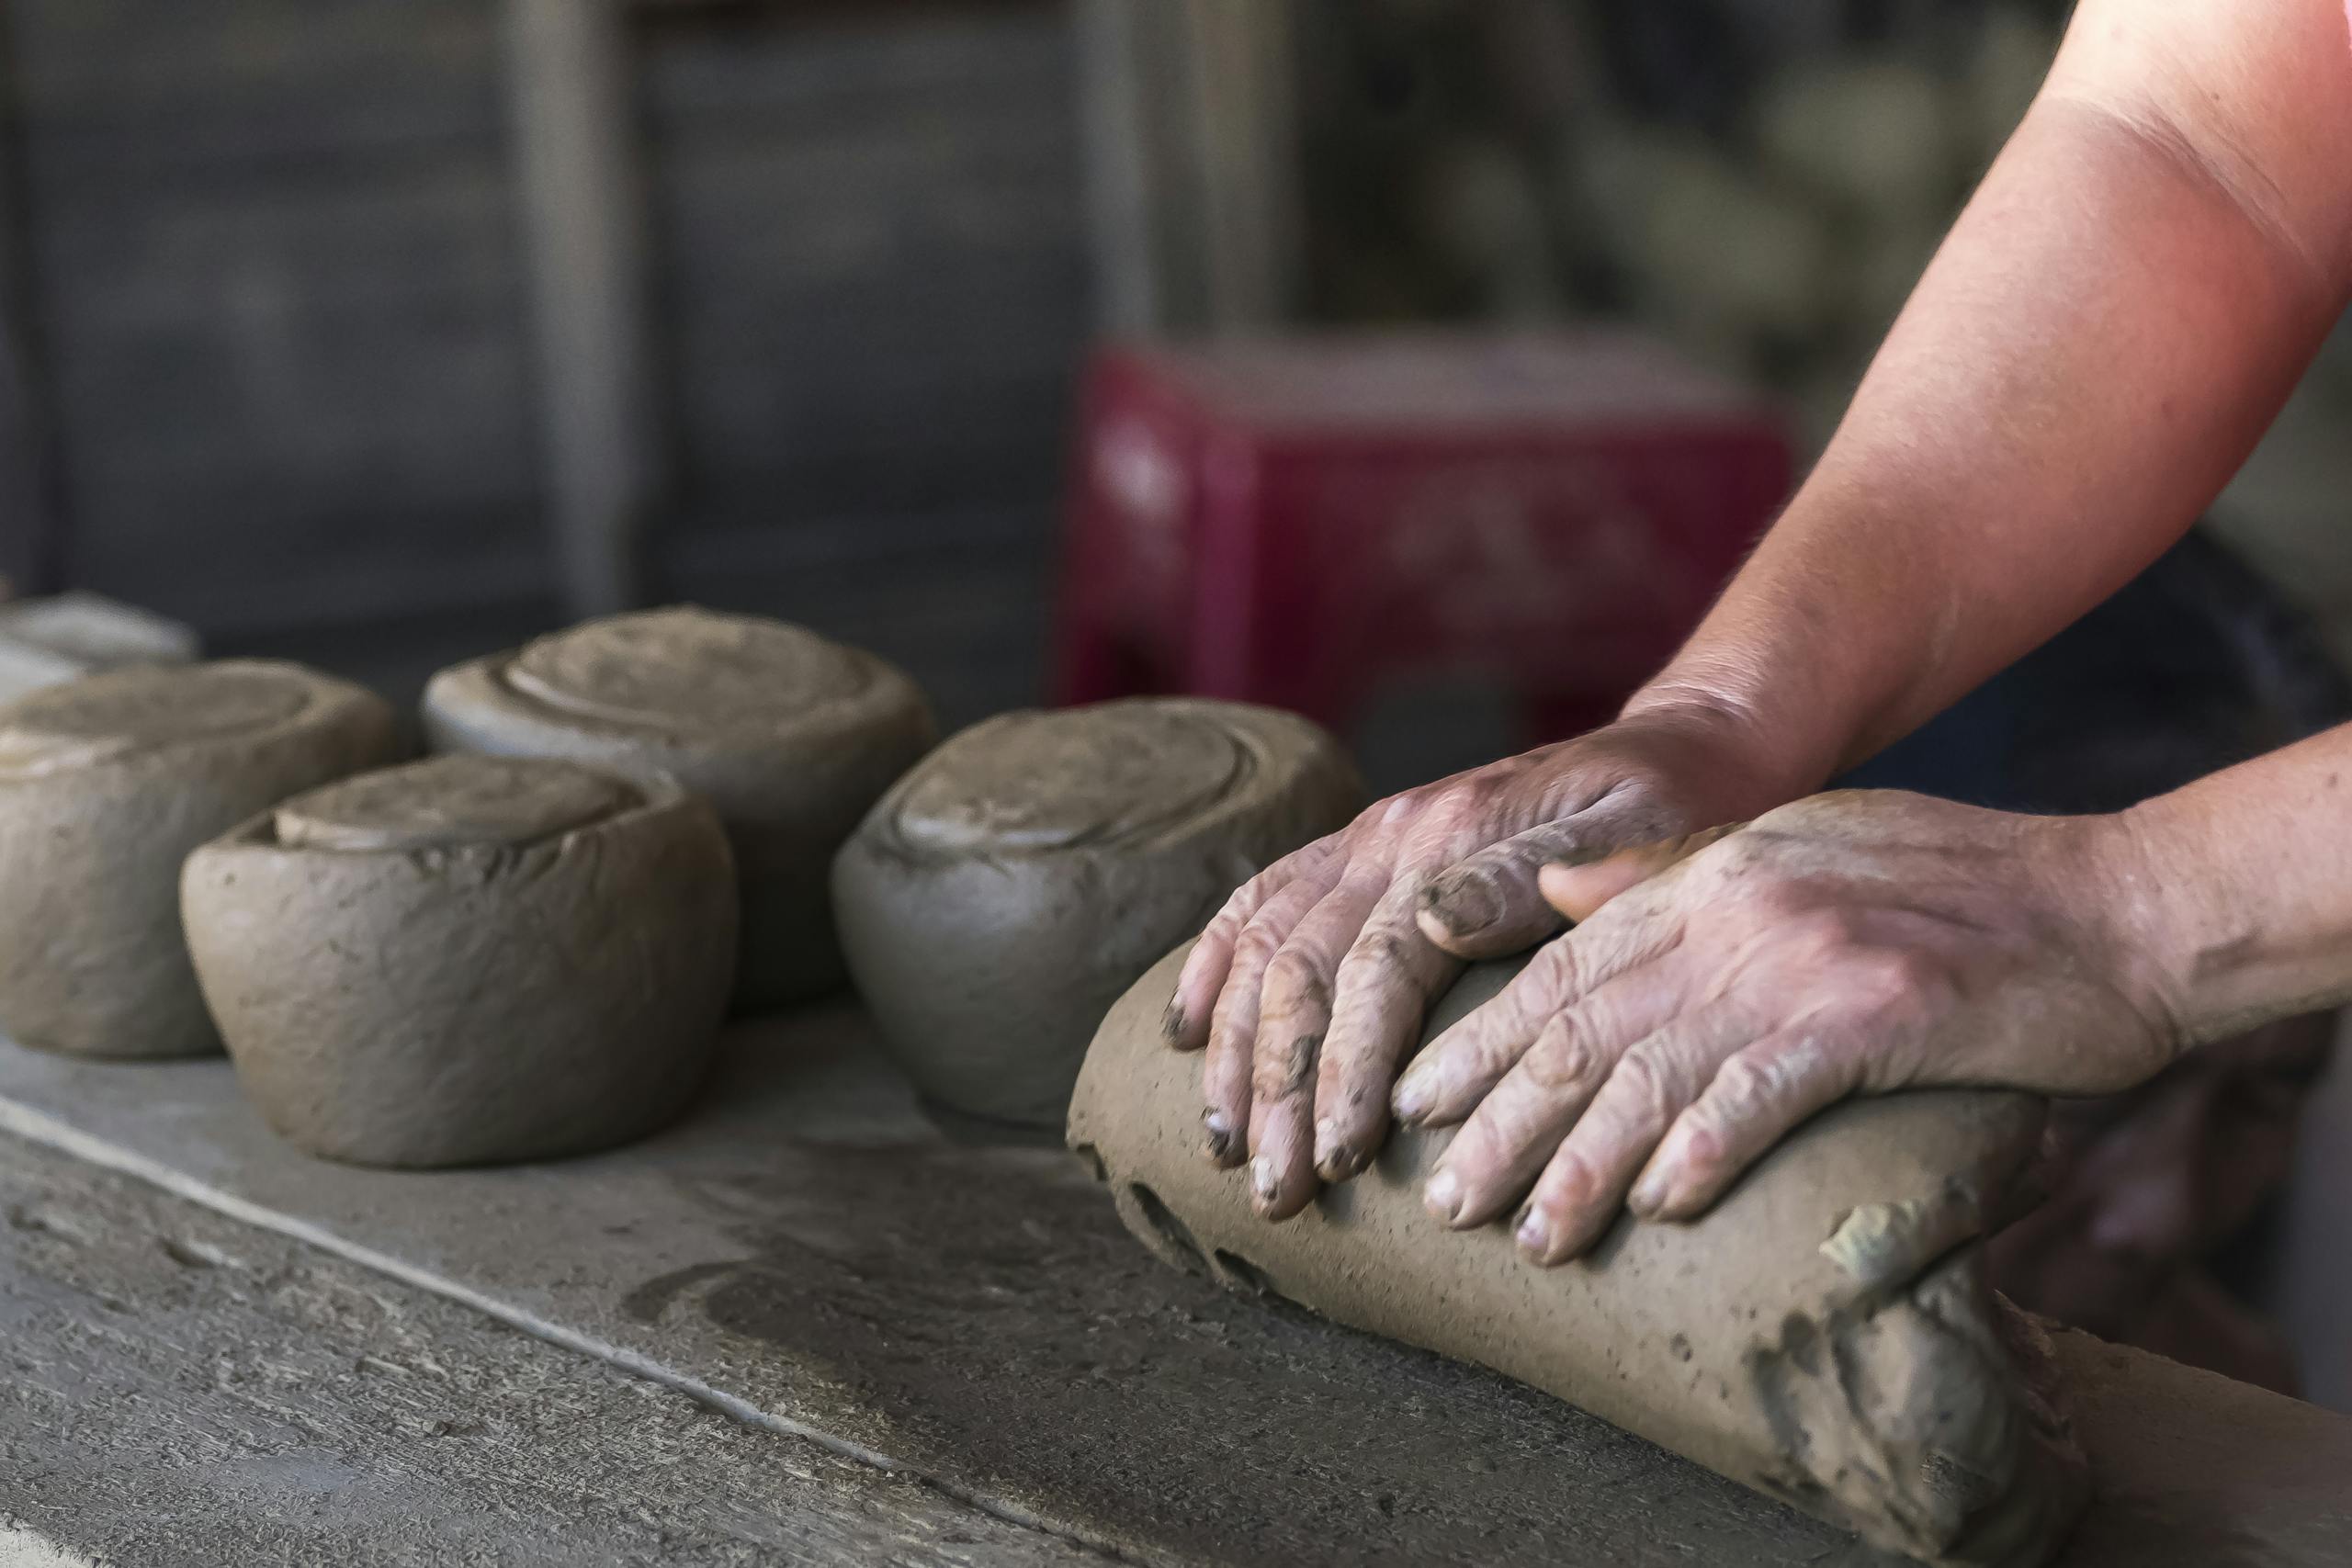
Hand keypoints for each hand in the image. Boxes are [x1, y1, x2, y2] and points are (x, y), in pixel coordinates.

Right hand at [1161, 702, 1781, 1221]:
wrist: (1683, 747)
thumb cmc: (1682, 811)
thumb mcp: (1646, 834)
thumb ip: (1539, 876)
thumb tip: (1432, 923)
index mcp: (1456, 836)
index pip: (1377, 968)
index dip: (1348, 1070)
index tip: (1340, 1163)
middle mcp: (1393, 832)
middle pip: (1303, 969)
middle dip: (1279, 1089)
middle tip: (1275, 1192)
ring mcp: (1365, 835)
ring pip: (1265, 945)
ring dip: (1236, 1052)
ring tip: (1227, 1149)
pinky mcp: (1357, 846)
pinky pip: (1259, 900)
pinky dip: (1213, 967)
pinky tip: (1186, 1035)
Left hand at [1397, 789, 2187, 1263]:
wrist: (2115, 904)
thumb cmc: (1959, 890)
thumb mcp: (1798, 849)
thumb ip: (1673, 873)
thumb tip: (1553, 892)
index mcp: (1710, 870)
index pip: (1562, 965)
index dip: (1481, 1042)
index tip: (1417, 1107)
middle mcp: (1737, 905)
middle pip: (1582, 1024)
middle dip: (1499, 1119)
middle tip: (1440, 1199)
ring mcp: (1802, 955)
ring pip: (1649, 1070)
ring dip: (1581, 1164)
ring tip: (1531, 1236)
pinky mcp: (1875, 1011)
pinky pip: (1759, 1091)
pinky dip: (1701, 1151)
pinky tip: (1657, 1207)